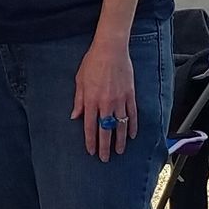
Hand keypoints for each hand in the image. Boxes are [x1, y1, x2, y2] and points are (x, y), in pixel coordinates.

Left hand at [72, 33, 138, 161]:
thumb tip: (75, 116)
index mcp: (91, 100)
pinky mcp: (130, 95)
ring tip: (119, 151)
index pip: (89, 126)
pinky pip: (132, 115)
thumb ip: (78, 100)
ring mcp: (119, 100)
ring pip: (120, 125)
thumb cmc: (93, 62)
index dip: (90, 141)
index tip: (91, 151)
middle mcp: (105, 103)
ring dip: (119, 140)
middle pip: (105, 130)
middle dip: (105, 146)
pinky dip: (132, 126)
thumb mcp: (80, 80)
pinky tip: (131, 135)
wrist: (111, 49)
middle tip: (105, 158)